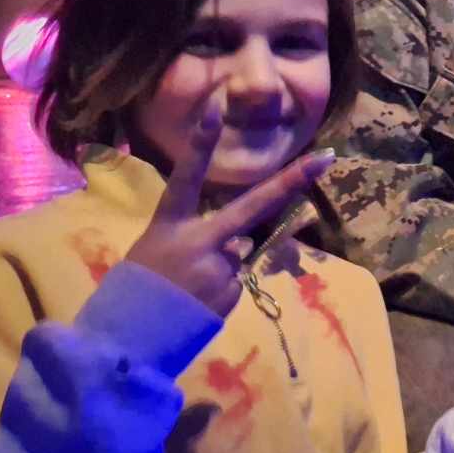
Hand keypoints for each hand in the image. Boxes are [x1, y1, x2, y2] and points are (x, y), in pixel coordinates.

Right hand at [124, 96, 335, 316]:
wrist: (125, 345)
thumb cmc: (135, 291)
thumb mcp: (156, 252)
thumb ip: (197, 239)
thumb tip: (238, 243)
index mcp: (168, 225)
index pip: (185, 176)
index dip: (200, 142)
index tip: (215, 107)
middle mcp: (198, 242)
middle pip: (252, 206)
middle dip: (293, 180)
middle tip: (327, 156)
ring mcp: (218, 269)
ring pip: (238, 255)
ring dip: (221, 268)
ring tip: (186, 291)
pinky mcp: (230, 295)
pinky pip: (235, 282)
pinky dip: (221, 290)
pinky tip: (196, 304)